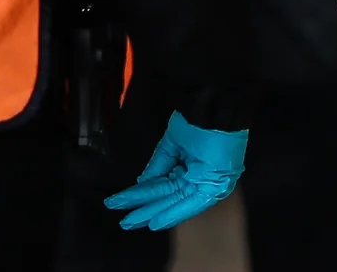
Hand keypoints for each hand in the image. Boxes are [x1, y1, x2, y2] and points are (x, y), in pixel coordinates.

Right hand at [104, 111, 248, 230]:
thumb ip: (157, 166)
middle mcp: (194, 178)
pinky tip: (156, 222)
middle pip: (166, 198)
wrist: (215, 114)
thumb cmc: (196, 123)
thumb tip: (141, 183)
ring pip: (175, 203)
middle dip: (144, 210)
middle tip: (124, 223)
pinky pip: (192, 205)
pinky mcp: (214, 188)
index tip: (121, 202)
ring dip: (153, 213)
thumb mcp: (171, 144)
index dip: (142, 195)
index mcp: (186, 165)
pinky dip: (174, 213)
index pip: (161, 185)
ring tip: (132, 223)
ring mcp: (203, 184)